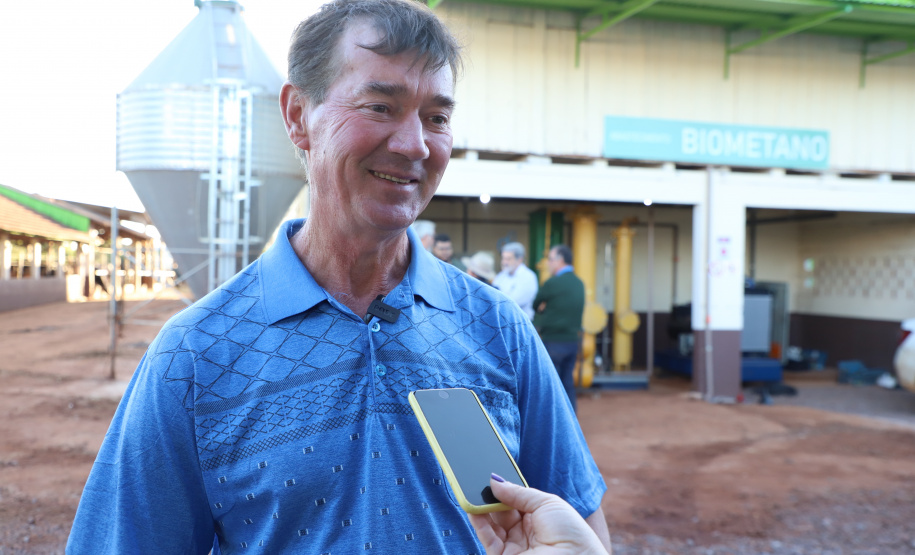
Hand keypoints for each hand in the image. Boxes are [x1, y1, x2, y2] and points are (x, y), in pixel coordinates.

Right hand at [468, 475, 607, 554]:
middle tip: (478, 481)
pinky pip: (487, 539)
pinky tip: (473, 508)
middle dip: (490, 496)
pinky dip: (478, 523)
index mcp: (538, 518)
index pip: (514, 501)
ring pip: (491, 524)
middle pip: (500, 511)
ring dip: (481, 507)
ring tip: (471, 491)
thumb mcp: (547, 503)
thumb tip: (494, 480)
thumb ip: (518, 492)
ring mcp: (514, 546)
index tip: (489, 476)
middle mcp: (524, 532)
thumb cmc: (571, 533)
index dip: (503, 489)